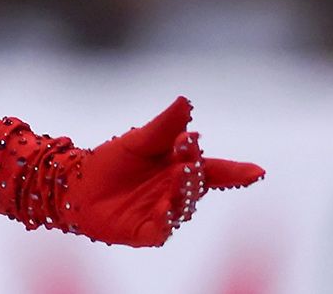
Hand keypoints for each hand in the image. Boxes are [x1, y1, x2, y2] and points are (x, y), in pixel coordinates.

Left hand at [65, 96, 265, 245]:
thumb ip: (164, 126)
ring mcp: (163, 213)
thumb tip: (186, 101)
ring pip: (182, 207)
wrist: (75, 184)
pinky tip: (163, 209)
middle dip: (195, 173)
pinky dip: (164, 221)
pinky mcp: (146, 231)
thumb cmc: (111, 161)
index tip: (256, 171)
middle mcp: (177, 193)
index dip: (235, 172)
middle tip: (189, 159)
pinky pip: (161, 230)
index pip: (213, 170)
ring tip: (178, 177)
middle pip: (197, 185)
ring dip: (182, 193)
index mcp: (181, 169)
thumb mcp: (138, 140)